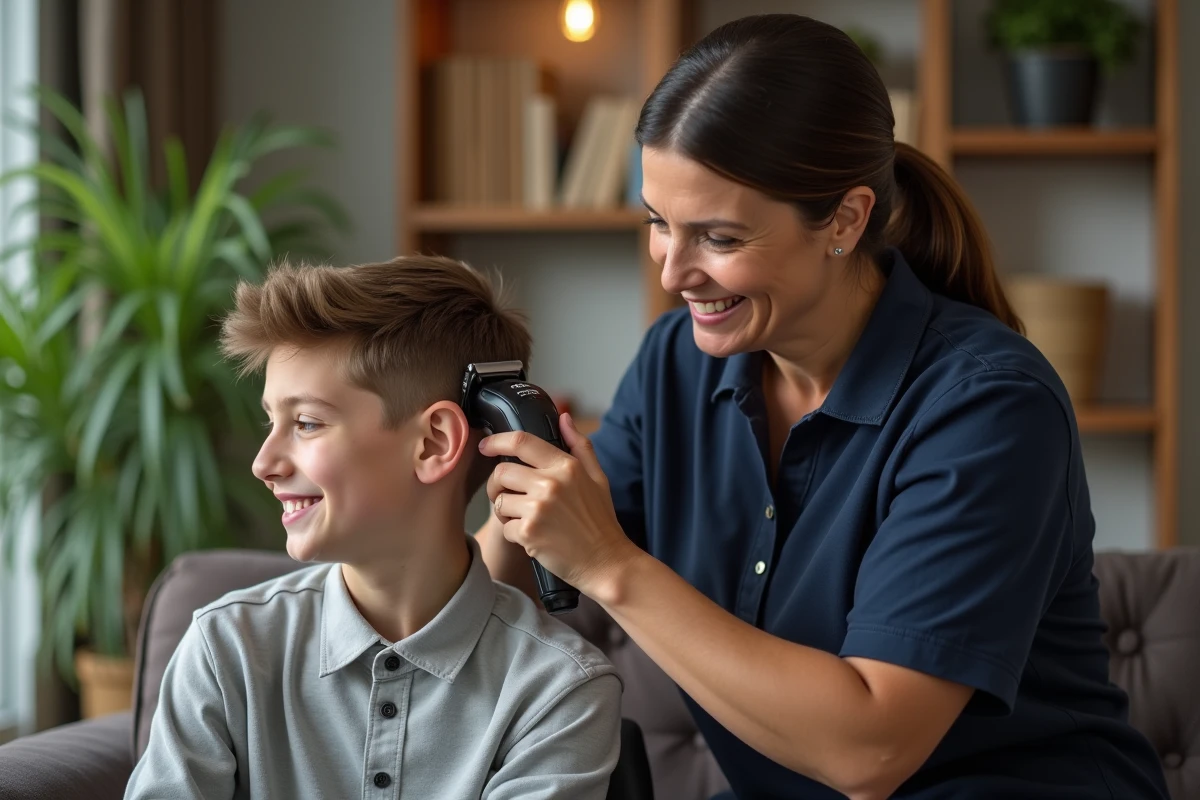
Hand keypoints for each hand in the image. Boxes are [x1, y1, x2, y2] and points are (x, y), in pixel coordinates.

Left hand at [479, 413, 638, 596]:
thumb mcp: (598, 478)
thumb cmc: (601, 522)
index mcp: (566, 466)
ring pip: (500, 501)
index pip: (521, 442)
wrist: (606, 563)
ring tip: (528, 520)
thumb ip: (580, 446)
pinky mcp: (528, 533)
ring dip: (507, 512)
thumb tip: (564, 418)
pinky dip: (515, 534)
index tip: (486, 446)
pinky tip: (534, 538)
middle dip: (499, 485)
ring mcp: (538, 508)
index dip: (496, 441)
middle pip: (502, 472)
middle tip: (511, 497)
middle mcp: (550, 484)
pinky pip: (505, 527)